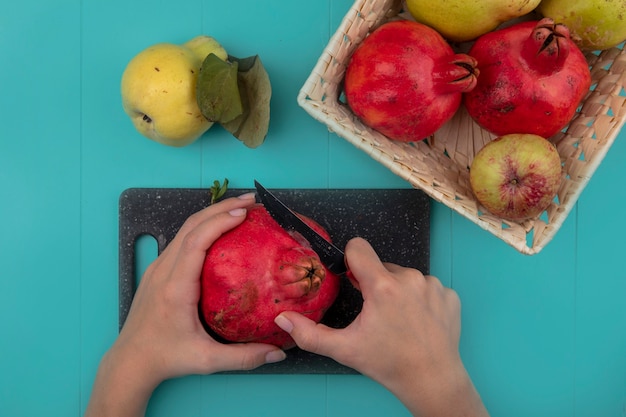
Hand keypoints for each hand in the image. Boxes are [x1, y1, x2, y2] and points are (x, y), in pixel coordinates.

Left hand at [85, 194, 285, 416]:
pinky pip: (182, 239)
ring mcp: (158, 268)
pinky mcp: (158, 270)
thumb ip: (245, 357)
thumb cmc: (166, 358)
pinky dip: (202, 226)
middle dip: (222, 208)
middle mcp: (164, 271)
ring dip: (212, 214)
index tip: (244, 212)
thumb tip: (279, 352)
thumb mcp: (207, 360)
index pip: (197, 241)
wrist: (131, 361)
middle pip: (191, 226)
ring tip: (240, 208)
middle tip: (251, 202)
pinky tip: (220, 228)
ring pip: (185, 228)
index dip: (220, 222)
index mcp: (176, 287)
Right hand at [275, 237, 488, 416]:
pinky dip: (421, 299)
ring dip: (398, 292)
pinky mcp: (449, 295)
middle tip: (377, 314)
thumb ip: (309, 333)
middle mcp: (410, 279)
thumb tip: (283, 319)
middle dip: (375, 284)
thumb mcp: (344, 349)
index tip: (353, 280)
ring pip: (405, 277)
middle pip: (382, 266)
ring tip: (399, 320)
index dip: (350, 261)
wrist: (432, 380)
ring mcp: (433, 286)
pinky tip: (418, 322)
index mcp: (382, 287)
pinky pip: (427, 287)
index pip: (359, 247)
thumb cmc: (389, 364)